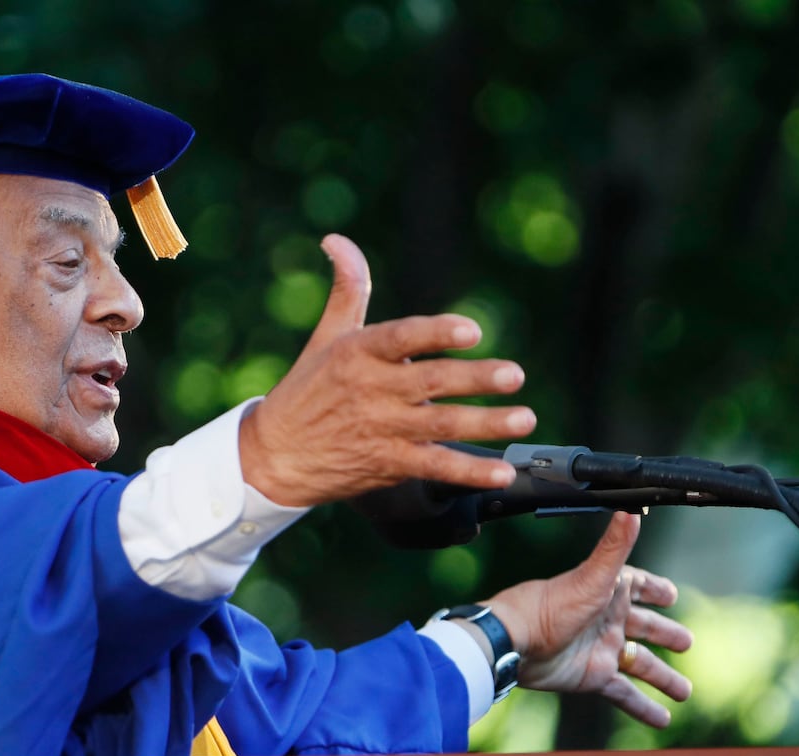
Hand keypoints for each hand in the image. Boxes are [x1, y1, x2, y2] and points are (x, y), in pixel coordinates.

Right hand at [238, 234, 536, 506]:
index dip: (437, 333)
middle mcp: (372, 390)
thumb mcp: (325, 337)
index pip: (401, 338)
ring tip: (524, 417)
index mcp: (358, 353)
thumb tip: (337, 239)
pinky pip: (435, 467)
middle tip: (515, 375)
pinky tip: (500, 473)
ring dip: (486, 422)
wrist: (274, 456)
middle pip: (432, 381)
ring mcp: (382, 429)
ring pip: (441, 424)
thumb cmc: (306, 391)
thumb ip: (347, 289)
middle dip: (476, 378)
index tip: (472, 331)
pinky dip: (470, 472)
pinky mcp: (387, 464)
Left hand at [487, 512, 693, 726]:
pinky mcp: (593, 677)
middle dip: (666, 635)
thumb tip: (631, 510)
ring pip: (641, 665)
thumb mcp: (592, 577)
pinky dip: (644, 707)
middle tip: (687, 642)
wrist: (517, 642)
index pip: (640, 585)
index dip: (656, 589)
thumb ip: (614, 547)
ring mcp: (602, 649)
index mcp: (610, 590)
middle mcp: (608, 619)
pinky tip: (662, 719)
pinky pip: (625, 694)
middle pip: (645, 628)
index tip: (672, 594)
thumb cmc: (551, 604)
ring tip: (684, 691)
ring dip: (663, 678)